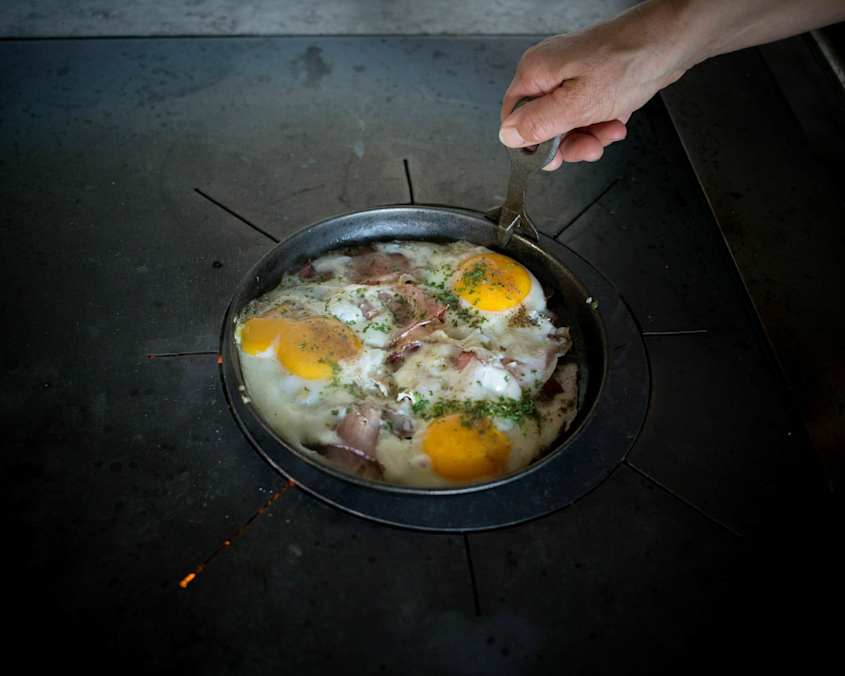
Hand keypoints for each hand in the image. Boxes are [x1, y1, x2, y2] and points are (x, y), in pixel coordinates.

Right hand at [499, 4, 689, 168]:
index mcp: (535, 73)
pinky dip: (601, 124)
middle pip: (544, 124)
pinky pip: (587, 115)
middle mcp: (549, 74)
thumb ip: (538, 124)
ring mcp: (571, 77)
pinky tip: (616, 122)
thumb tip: (508, 137)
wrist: (669, 41)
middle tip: (589, 147)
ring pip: (568, 124)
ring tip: (609, 131)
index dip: (532, 144)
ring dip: (590, 136)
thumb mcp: (576, 105)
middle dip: (569, 142)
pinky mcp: (592, 82)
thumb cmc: (627, 62)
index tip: (553, 157)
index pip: (514, 119)